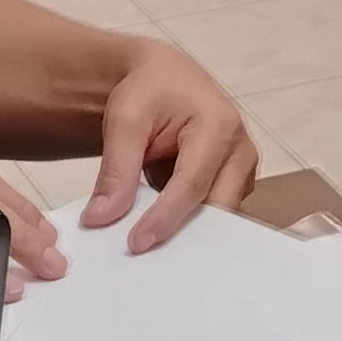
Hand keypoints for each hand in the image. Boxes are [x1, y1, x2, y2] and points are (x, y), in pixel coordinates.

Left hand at [81, 40, 259, 253]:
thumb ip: (116, 170)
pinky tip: (161, 239)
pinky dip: (189, 225)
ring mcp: (242, 169)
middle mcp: (240, 150)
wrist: (163, 76)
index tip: (135, 245)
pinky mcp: (234, 183)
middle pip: (217, 208)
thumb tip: (100, 219)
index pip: (191, 185)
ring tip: (153, 257)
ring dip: (188, 235)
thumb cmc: (147, 91)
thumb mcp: (124, 120)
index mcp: (218, 127)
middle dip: (184, 235)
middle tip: (147, 264)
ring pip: (219, 216)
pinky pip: (214, 212)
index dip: (164, 218)